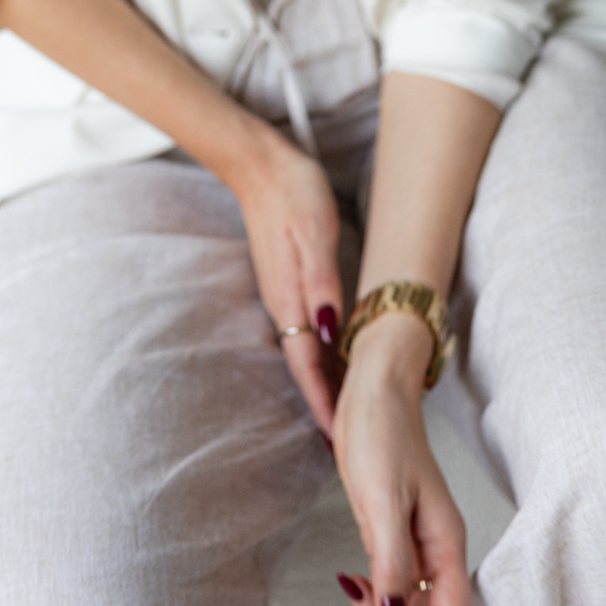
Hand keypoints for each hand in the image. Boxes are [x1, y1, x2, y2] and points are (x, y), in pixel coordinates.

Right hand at [230, 127, 345, 436]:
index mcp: (290, 298)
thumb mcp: (315, 232)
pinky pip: (305, 328)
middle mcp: (283, 302)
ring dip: (324, 381)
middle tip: (347, 443)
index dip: (324, 403)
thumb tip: (330, 331)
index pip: (308, 365)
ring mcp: (283, 292)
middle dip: (324, 404)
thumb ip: (321, 282)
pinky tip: (335, 355)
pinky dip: (322, 352)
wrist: (259, 163)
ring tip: (345, 411)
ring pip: (306, 349)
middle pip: (306, 365)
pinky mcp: (287, 279)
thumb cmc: (292, 191)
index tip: (338, 441)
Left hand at [333, 313, 470, 605]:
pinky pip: (387, 578)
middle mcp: (433, 545)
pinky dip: (370, 593)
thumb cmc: (382, 430)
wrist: (370, 387)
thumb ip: (391, 561)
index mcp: (445, 539)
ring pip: (406, 601)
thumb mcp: (383, 499)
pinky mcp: (387, 528)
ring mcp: (410, 538)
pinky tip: (348, 585)